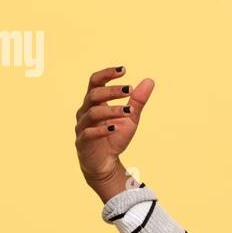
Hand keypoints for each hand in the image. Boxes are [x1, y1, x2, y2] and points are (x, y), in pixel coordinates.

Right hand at [74, 66, 154, 200]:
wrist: (106, 162)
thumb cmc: (115, 136)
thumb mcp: (131, 117)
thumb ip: (138, 100)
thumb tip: (149, 81)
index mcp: (95, 102)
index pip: (95, 81)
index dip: (107, 74)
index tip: (123, 69)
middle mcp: (85, 111)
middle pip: (94, 94)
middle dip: (112, 91)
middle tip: (129, 89)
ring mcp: (82, 126)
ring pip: (93, 113)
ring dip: (112, 110)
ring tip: (129, 111)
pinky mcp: (82, 142)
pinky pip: (89, 133)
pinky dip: (102, 129)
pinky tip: (115, 128)